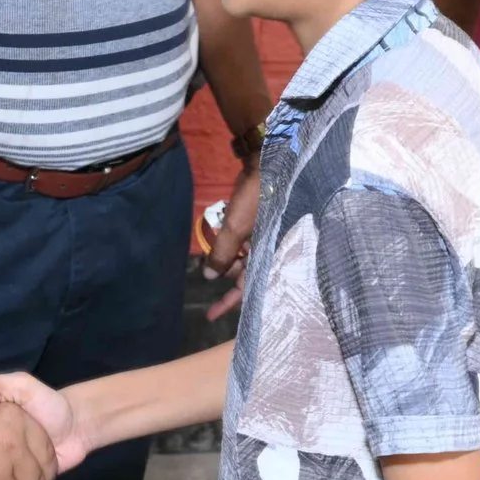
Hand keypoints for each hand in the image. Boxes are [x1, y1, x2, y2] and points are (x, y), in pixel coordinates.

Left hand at [204, 164, 259, 321]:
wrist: (269, 164)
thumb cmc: (256, 199)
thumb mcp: (234, 227)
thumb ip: (221, 254)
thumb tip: (209, 276)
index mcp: (270, 255)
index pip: (248, 287)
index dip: (228, 303)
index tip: (210, 315)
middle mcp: (270, 251)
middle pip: (245, 272)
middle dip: (226, 270)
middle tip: (208, 263)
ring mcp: (266, 238)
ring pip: (243, 257)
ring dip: (227, 255)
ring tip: (215, 243)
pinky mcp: (261, 226)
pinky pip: (244, 242)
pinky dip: (232, 242)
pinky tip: (221, 233)